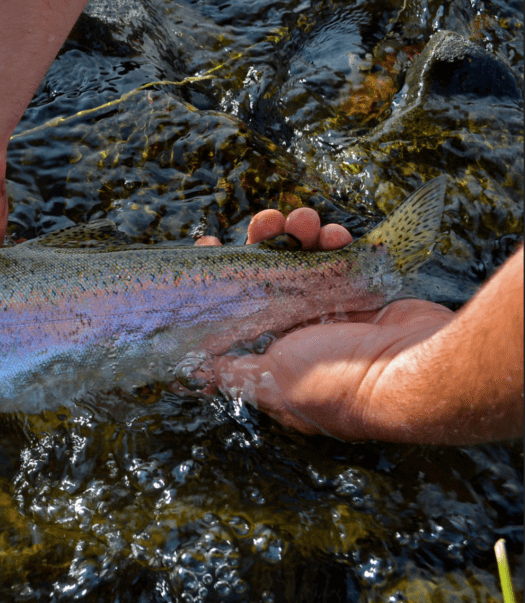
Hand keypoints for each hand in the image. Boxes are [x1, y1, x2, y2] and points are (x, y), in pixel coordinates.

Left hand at [197, 205, 483, 442]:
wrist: (413, 376)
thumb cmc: (335, 384)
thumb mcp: (269, 379)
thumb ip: (231, 371)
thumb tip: (190, 371)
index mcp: (270, 358)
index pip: (231, 312)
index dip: (218, 277)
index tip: (208, 243)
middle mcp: (298, 337)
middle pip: (268, 278)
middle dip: (264, 243)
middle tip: (266, 219)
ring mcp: (332, 316)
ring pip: (305, 263)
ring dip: (301, 236)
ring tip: (305, 219)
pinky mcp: (363, 299)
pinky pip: (342, 262)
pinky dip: (337, 244)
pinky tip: (336, 235)